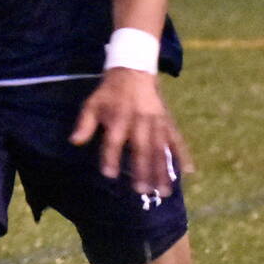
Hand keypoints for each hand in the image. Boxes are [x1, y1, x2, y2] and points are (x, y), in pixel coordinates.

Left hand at [69, 68, 189, 196]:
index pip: (114, 140)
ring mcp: (156, 121)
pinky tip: (189, 171)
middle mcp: (139, 120)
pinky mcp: (167, 121)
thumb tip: (74, 142)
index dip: (111, 157)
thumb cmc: (109, 94)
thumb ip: (85, 124)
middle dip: (143, 170)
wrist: (133, 71)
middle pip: (141, 147)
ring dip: (164, 170)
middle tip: (143, 191)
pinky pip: (176, 139)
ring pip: (161, 148)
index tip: (110, 175)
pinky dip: (183, 154)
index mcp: (119, 117)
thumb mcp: (92, 104)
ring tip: (165, 191)